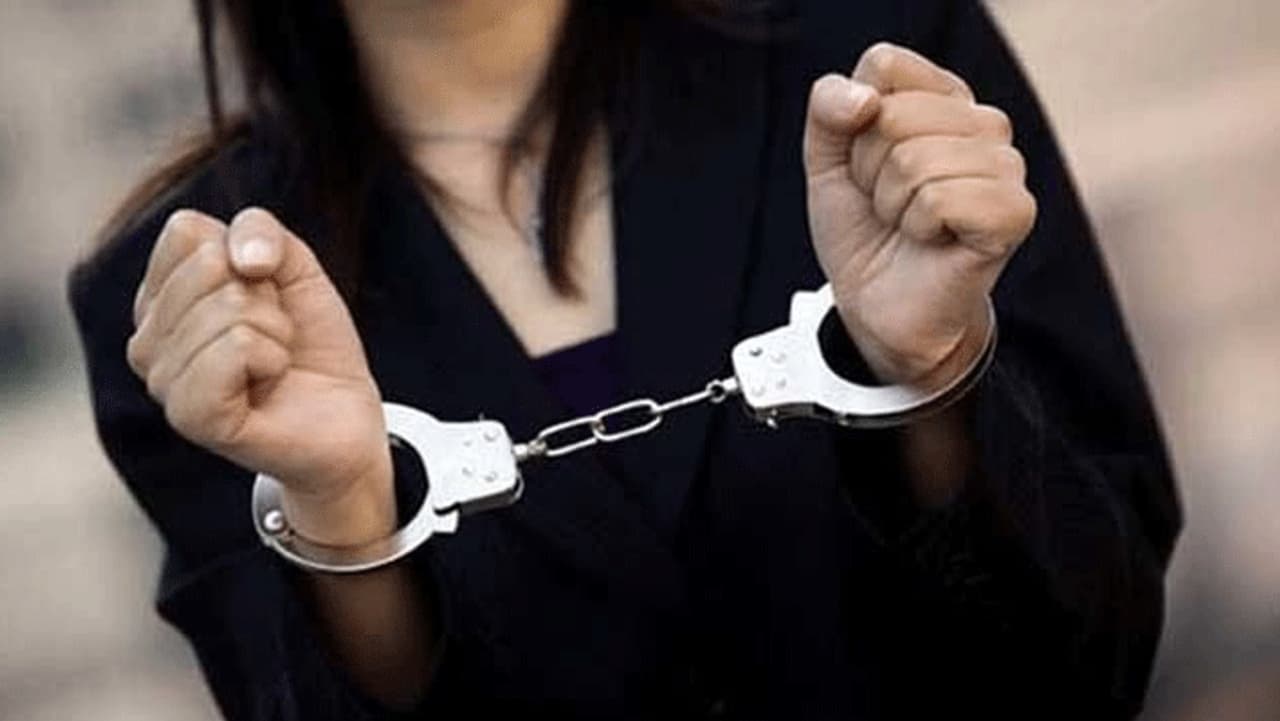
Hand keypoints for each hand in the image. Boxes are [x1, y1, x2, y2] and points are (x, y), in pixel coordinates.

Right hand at [127, 207, 393, 545]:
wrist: (346, 417)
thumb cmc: (311, 345)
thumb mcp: (294, 267)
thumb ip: (259, 230)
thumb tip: (241, 259)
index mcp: (158, 300)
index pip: (186, 231)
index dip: (249, 255)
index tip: (265, 296)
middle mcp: (147, 340)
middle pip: (209, 266)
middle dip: (266, 298)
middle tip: (275, 337)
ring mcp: (163, 382)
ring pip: (229, 308)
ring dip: (277, 332)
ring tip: (275, 365)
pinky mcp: (191, 417)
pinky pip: (236, 348)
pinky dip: (273, 358)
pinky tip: (269, 383)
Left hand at [803, 43, 1035, 388]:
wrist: (879, 306)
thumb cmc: (864, 230)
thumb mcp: (826, 161)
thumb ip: (828, 109)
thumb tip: (865, 99)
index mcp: (943, 98)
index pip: (885, 66)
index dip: (854, 124)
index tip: (865, 166)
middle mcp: (984, 122)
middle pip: (893, 116)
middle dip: (868, 171)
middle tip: (887, 204)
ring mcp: (1006, 165)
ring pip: (914, 159)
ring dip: (891, 204)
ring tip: (907, 224)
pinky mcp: (1014, 210)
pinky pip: (940, 197)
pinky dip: (917, 226)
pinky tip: (932, 240)